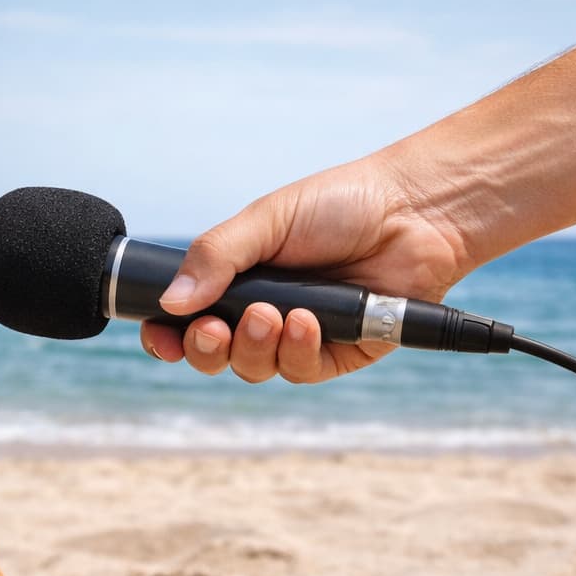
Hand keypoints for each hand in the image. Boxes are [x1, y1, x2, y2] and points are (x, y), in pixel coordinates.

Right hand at [140, 152, 474, 382]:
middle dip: (205, 349)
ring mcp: (300, 337)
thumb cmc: (340, 205)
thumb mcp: (265, 220)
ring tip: (272, 314)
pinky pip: (301, 371)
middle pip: (213, 355)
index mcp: (238, 280)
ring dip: (254, 347)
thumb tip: (169, 300)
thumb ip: (214, 256)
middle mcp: (263, 312)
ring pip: (253, 369)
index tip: (161, 336)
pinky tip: (309, 322)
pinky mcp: (338, 353)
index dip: (168, 337)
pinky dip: (298, 350)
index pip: (187, 320)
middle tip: (214, 329)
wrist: (414, 210)